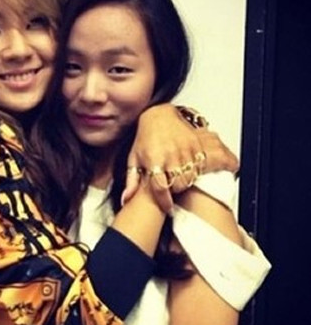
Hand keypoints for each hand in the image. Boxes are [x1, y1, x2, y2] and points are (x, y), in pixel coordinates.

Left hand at [122, 104, 238, 212]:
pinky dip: (195, 171)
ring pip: (190, 177)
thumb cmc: (144, 139)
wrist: (159, 116)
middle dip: (175, 190)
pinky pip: (199, 165)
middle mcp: (169, 155)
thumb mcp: (134, 158)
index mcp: (153, 160)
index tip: (167, 207)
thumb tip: (125, 200)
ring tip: (178, 177)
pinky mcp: (195, 144)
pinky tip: (188, 168)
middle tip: (171, 186)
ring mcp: (184, 149)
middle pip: (178, 185)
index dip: (164, 201)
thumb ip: (131, 181)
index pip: (160, 187)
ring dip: (185, 181)